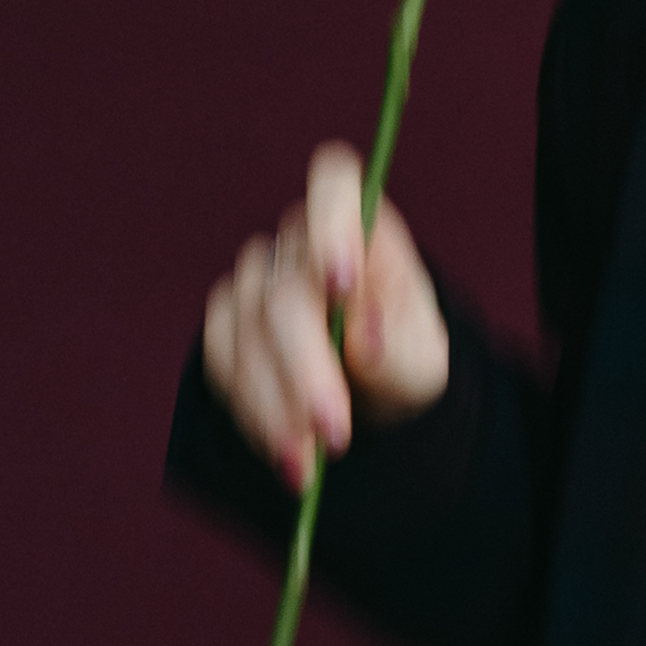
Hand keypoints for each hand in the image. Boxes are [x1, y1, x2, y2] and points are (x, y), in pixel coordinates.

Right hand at [201, 141, 450, 491]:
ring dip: (276, 407)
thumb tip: (360, 338)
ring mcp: (255, 282)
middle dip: (307, 371)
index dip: (331, 223)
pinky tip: (285, 452)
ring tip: (310, 463)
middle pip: (286, 293)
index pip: (333, 182)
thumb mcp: (422, 361)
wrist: (375, 395)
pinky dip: (253, 414)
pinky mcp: (226, 326)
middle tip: (336, 433)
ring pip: (247, 337)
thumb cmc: (404, 359)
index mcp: (361, 226)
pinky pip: (224, 366)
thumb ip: (397, 347)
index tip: (342, 284)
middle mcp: (300, 242)